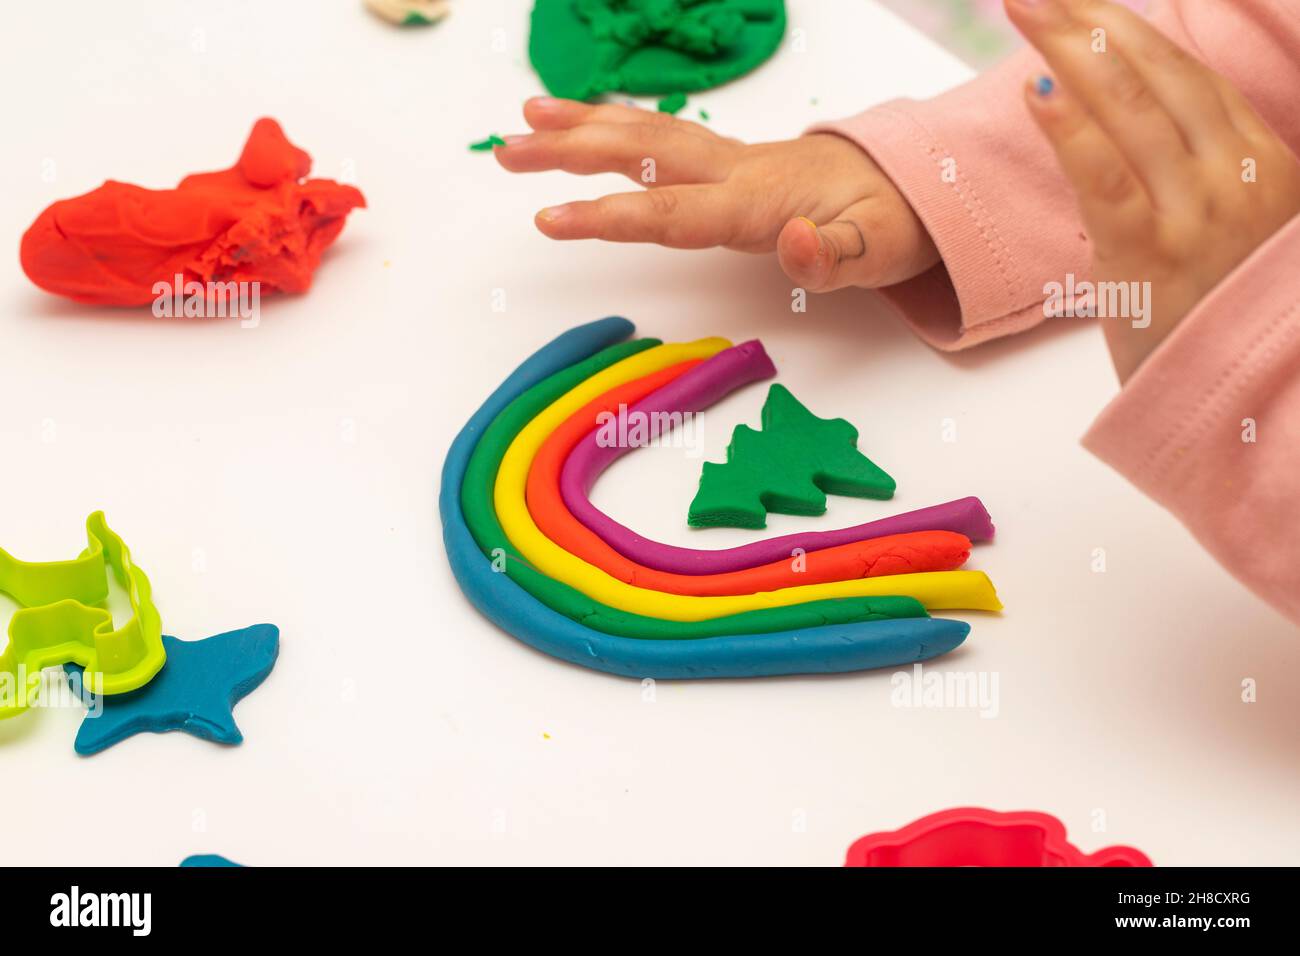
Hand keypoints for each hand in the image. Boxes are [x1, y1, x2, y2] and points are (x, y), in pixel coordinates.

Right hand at [495, 96, 938, 291]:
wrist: (917, 183)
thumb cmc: (896, 224)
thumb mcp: (881, 252)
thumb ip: (837, 257)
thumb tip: (794, 247)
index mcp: (758, 200)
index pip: (670, 211)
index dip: (608, 216)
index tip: (549, 218)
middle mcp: (734, 171)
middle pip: (640, 154)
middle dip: (570, 152)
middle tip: (506, 151)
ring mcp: (731, 160)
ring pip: (646, 135)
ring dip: (582, 128)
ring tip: (524, 122)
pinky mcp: (731, 161)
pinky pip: (663, 135)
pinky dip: (618, 124)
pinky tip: (585, 124)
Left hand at [1008, 0, 1299, 381]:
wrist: (1258, 399)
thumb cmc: (1234, 321)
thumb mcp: (1244, 234)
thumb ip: (1209, 178)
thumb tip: (1150, 134)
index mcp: (1264, 161)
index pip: (1190, 78)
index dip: (1133, 34)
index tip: (1086, 5)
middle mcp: (1237, 173)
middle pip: (1157, 75)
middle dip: (1093, 22)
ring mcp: (1198, 211)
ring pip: (1130, 111)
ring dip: (1070, 51)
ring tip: (1024, 10)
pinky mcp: (1152, 255)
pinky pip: (1105, 179)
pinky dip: (1069, 131)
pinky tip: (1035, 91)